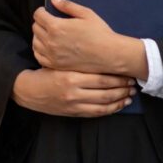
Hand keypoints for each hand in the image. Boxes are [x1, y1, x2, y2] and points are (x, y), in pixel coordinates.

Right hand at [11, 68, 135, 116]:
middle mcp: (73, 93)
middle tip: (133, 83)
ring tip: (130, 95)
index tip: (127, 73)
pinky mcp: (73, 113)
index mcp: (70, 76)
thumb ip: (76, 57)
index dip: (116, 77)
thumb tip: (96, 50)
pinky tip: (119, 105)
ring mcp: (74, 105)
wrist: (29, 90)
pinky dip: (110, 110)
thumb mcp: (59, 60)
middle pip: (105, 92)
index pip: (100, 78)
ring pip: (103, 104)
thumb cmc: (45, 71)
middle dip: (121, 88)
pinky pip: (96, 113)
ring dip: (119, 100)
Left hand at [33, 0, 134, 75]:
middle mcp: (51, 41)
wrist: (109, 55)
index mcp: (56, 26)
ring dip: (39, 36)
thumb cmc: (100, 33)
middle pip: (35, 27)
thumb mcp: (85, 14)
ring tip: (48, 34)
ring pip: (35, 42)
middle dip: (40, 22)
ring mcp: (52, 55)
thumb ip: (67, 5)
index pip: (38, 15)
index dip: (41, 11)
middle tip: (49, 22)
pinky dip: (40, 50)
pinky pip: (39, 56)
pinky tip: (47, 47)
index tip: (46, 11)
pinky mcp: (55, 65)